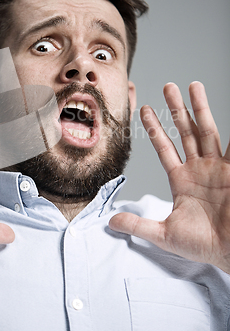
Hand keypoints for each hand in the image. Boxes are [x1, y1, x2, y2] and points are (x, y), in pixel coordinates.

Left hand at [109, 82, 229, 273]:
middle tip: (168, 86)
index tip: (145, 109)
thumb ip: (138, 225)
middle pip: (185, 132)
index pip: (164, 147)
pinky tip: (227, 111)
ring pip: (206, 130)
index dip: (155, 128)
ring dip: (199, 108)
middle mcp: (199, 168)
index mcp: (181, 179)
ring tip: (192, 85)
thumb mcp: (164, 235)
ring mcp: (217, 167)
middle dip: (176, 109)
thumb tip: (111, 221)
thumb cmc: (202, 245)